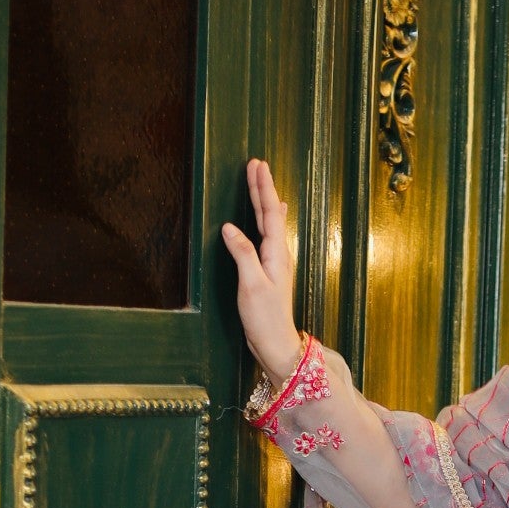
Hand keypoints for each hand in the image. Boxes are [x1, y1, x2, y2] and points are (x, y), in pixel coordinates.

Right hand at [220, 159, 301, 382]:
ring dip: (264, 201)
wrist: (276, 344)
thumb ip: (242, 254)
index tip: (257, 165)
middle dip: (262, 188)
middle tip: (257, 163)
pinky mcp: (269, 272)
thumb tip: (229, 227)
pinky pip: (267, 237)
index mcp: (276, 254)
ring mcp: (275, 263)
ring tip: (261, 182)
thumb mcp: (251, 285)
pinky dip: (266, 221)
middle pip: (270, 214)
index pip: (269, 213)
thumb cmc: (264, 318)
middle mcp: (278, 255)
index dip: (262, 188)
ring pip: (269, 223)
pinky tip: (270, 218)